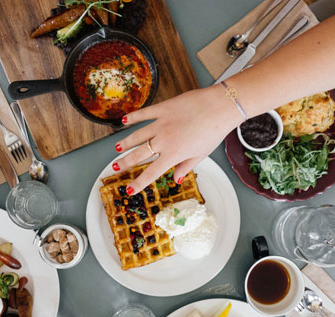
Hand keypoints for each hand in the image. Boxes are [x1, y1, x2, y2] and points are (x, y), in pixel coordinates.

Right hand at [113, 86, 241, 192]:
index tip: (129, 190)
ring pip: (137, 135)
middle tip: (115, 167)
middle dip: (125, 162)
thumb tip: (176, 179)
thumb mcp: (201, 155)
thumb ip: (186, 167)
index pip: (151, 173)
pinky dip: (133, 117)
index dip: (139, 183)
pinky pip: (144, 114)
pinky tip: (124, 121)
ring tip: (116, 148)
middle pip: (138, 154)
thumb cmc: (214, 132)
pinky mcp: (163, 109)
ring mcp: (161, 123)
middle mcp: (163, 141)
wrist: (219, 107)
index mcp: (173, 155)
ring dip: (125, 143)